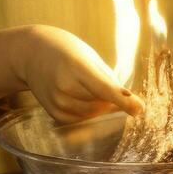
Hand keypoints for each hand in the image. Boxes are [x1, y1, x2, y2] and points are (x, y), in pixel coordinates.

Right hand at [15, 25, 142, 122]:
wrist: (33, 53)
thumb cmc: (68, 52)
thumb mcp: (90, 58)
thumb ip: (109, 80)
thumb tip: (131, 104)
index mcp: (76, 66)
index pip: (104, 88)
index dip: (123, 101)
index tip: (139, 109)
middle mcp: (64, 86)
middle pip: (101, 104)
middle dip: (112, 100)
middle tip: (105, 85)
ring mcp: (56, 101)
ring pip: (93, 116)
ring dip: (100, 107)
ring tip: (89, 87)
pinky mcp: (54, 113)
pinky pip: (81, 121)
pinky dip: (88, 114)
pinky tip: (82, 98)